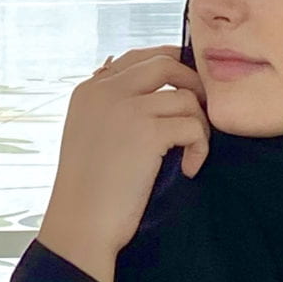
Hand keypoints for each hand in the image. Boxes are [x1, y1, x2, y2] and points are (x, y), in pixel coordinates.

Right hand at [37, 46, 209, 281]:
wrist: (81, 224)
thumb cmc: (88, 189)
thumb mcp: (88, 133)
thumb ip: (110, 106)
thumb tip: (144, 85)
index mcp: (90, 90)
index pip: (137, 57)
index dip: (169, 65)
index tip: (186, 86)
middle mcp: (106, 91)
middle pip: (165, 63)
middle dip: (192, 83)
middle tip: (201, 113)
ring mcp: (127, 108)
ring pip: (186, 96)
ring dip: (199, 125)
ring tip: (190, 153)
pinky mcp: (148, 132)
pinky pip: (193, 125)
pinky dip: (200, 148)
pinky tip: (188, 169)